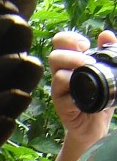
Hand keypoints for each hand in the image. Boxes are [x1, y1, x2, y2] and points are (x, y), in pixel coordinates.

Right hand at [49, 30, 115, 146]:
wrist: (95, 125)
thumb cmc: (99, 96)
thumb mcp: (106, 72)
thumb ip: (107, 52)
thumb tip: (106, 35)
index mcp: (69, 62)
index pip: (59, 43)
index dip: (69, 39)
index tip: (85, 45)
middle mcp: (60, 74)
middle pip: (54, 56)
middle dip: (72, 56)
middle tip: (89, 62)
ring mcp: (59, 91)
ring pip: (57, 75)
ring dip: (74, 72)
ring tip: (90, 74)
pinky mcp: (61, 107)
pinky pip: (63, 97)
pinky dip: (75, 94)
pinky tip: (87, 94)